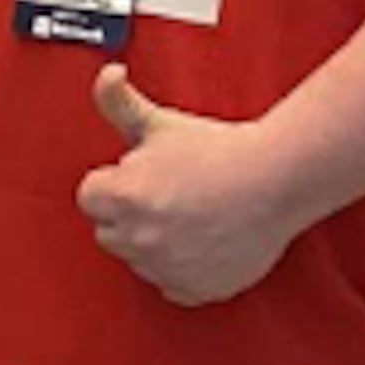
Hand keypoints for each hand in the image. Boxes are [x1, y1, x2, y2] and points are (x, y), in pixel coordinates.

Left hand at [75, 64, 305, 305]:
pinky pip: (168, 285)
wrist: (273, 180)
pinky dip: (180, 270)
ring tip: (187, 215)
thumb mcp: (160, 122)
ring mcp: (164, 267)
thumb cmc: (218, 150)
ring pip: (138, 259)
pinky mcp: (192, 289)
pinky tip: (199, 242)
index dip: (115, 182)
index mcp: (123, 196)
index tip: (141, 176)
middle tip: (166, 194)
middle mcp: (138, 237)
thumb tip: (106, 75)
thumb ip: (118, 101)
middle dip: (128, 214)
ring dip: (151, 243)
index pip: (90, 197)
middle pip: (108, 231)